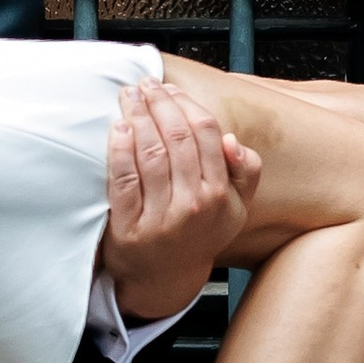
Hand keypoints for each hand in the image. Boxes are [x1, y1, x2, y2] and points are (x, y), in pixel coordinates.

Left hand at [99, 81, 261, 324]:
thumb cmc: (200, 232)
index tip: (169, 88)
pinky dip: (119, 150)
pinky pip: (123, 180)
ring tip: (128, 97)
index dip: (185, 104)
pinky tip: (117, 129)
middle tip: (143, 85)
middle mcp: (192, 204)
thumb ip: (246, 171)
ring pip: (149, 154)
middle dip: (158, 103)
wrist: (166, 278)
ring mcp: (159, 217)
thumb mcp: (236, 208)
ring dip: (137, 117)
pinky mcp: (128, 228)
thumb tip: (232, 140)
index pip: (205, 133)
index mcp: (219, 193)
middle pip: (175, 138)